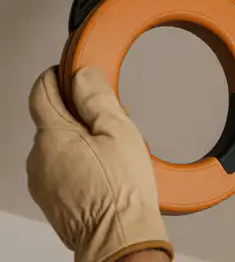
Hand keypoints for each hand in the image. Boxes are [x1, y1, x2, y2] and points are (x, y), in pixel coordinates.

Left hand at [27, 67, 172, 261]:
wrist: (119, 238)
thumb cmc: (121, 191)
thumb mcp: (120, 131)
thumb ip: (97, 98)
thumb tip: (82, 75)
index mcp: (52, 135)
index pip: (42, 90)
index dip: (58, 75)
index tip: (73, 71)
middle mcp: (38, 156)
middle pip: (53, 118)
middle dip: (79, 113)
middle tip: (111, 121)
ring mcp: (41, 180)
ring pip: (57, 144)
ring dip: (80, 140)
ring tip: (112, 152)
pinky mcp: (49, 197)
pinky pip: (60, 167)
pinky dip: (78, 162)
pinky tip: (104, 172)